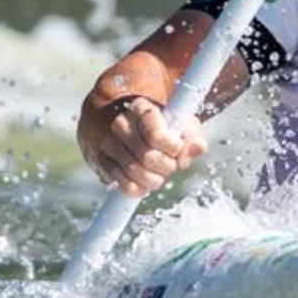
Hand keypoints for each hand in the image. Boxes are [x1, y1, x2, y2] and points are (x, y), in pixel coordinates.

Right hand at [80, 96, 206, 196]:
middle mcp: (120, 124)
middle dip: (166, 166)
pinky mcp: (102, 162)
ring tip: (159, 174)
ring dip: (154, 179)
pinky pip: (122, 184)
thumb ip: (192, 137)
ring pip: (134, 172)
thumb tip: (196, 148)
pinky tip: (145, 182)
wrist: (130, 125)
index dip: (172, 148)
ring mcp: (108, 143)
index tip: (176, 147)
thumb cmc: (162, 126)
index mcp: (142, 109)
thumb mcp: (181, 125)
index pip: (156, 135)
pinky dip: (139, 188)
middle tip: (170, 164)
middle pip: (147, 157)